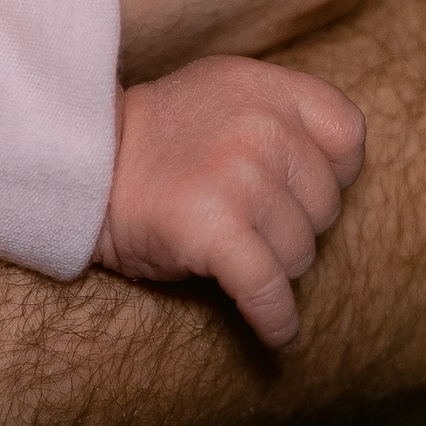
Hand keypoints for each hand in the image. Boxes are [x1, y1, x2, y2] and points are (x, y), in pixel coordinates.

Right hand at [94, 55, 364, 348]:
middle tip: (239, 220)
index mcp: (266, 89)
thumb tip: (339, 171)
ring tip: (224, 250)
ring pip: (300, 253)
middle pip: (325, 205)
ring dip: (271, 266)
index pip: (347, 135)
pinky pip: (268, 290)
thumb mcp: (220, 95)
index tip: (295, 189)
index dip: (330, 172)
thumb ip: (279, 115)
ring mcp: (239, 176)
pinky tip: (277, 336)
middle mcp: (261, 125)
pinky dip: (275, 320)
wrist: (79, 169)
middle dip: (291, 225)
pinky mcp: (216, 230)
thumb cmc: (153, 143)